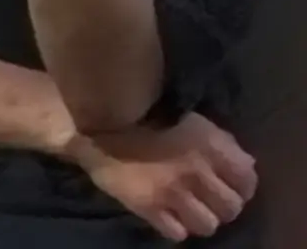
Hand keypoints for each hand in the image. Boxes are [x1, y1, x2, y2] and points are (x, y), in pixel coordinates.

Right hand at [69, 113, 257, 241]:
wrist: (106, 127)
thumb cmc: (153, 120)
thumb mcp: (193, 122)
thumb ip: (222, 142)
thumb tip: (248, 166)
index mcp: (209, 145)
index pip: (247, 180)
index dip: (242, 186)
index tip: (231, 186)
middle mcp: (196, 171)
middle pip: (231, 208)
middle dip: (222, 205)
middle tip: (208, 198)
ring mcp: (173, 192)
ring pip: (207, 226)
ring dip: (200, 218)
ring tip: (188, 208)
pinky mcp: (149, 208)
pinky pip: (178, 233)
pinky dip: (176, 226)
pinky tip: (168, 213)